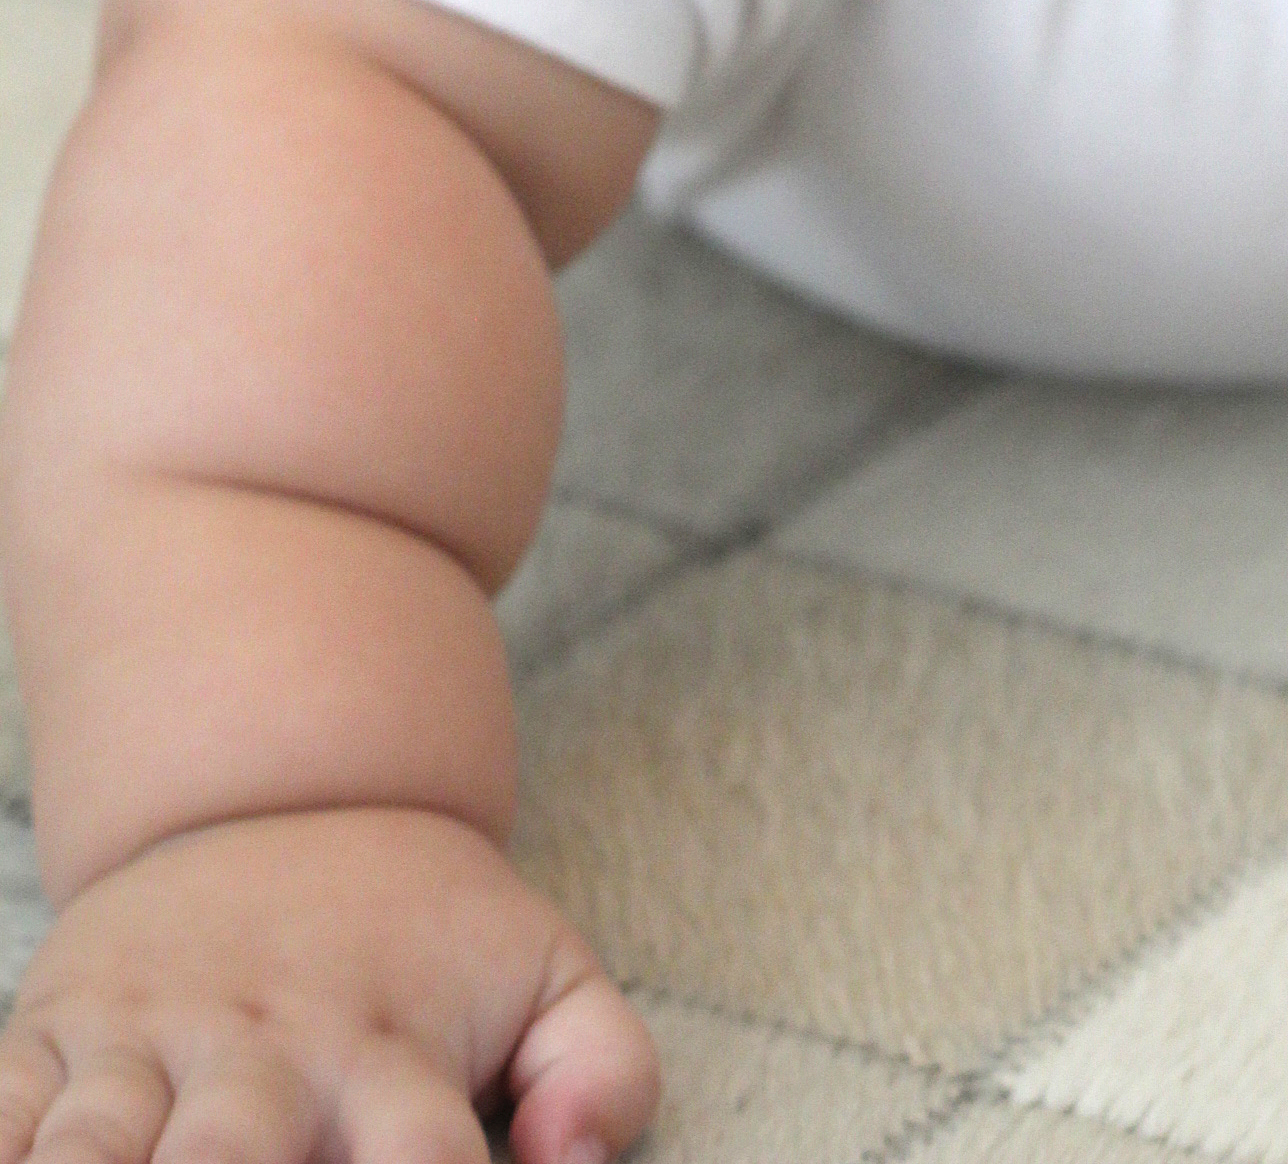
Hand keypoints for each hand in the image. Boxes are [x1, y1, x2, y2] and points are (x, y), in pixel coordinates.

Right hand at [0, 806, 656, 1163]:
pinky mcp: (50, 1034)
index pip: (424, 1162)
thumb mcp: (544, 969)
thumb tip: (581, 1163)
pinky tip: (9, 1155)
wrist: (276, 787)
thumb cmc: (419, 930)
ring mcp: (146, 1043)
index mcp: (387, 1054)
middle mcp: (264, 1057)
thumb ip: (603, 1067)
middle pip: (233, 1162)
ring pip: (96, 1144)